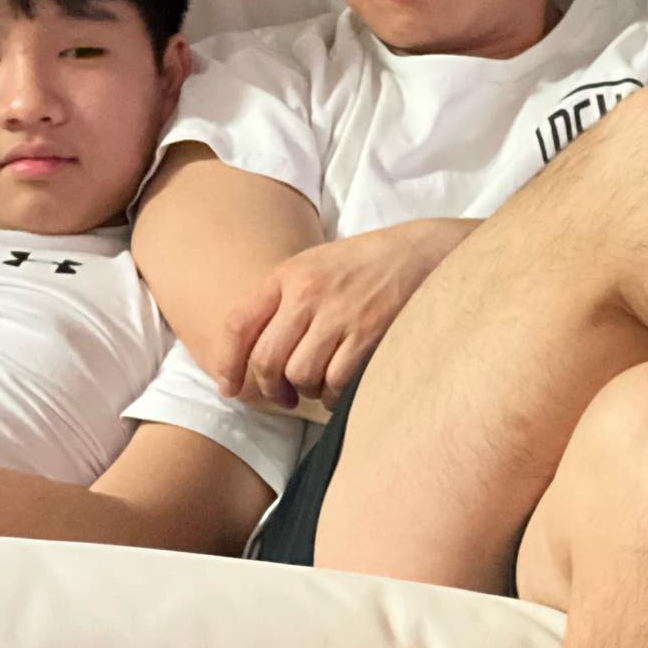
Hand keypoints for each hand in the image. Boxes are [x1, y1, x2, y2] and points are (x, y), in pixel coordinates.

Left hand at [214, 219, 475, 409]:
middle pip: (266, 359)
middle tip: (282, 396)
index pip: (238, 324)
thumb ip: (283, 300)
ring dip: (306, 391)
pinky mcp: (369, 333)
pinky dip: (334, 395)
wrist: (420, 252)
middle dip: (269, 388)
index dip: (228, 364)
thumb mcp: (314, 265)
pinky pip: (336, 381)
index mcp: (288, 275)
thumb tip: (250, 353)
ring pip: (300, 375)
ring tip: (318, 385)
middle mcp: (308, 293)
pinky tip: (341, 389)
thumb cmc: (364, 264)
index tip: (229, 388)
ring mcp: (339, 314)